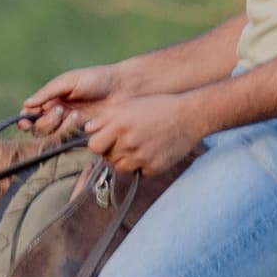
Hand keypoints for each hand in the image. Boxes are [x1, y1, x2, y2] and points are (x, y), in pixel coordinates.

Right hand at [22, 62, 119, 128]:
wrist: (122, 89)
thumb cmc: (95, 80)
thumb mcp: (69, 81)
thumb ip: (48, 92)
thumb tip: (26, 104)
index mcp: (51, 100)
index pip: (30, 114)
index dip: (26, 120)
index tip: (26, 121)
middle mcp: (57, 115)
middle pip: (38, 129)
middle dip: (45, 122)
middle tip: (60, 110)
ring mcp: (69, 127)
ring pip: (51, 137)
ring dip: (59, 127)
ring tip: (76, 114)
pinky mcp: (82, 136)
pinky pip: (68, 141)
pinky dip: (69, 134)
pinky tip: (80, 122)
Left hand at [79, 91, 208, 180]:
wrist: (189, 116)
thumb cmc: (157, 107)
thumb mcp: (128, 104)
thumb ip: (105, 117)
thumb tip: (87, 130)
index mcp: (119, 124)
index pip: (94, 146)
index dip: (99, 143)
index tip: (107, 140)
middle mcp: (128, 142)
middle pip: (107, 158)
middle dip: (112, 152)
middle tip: (125, 142)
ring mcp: (141, 157)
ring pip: (121, 167)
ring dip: (125, 160)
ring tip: (138, 146)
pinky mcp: (154, 167)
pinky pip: (139, 172)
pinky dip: (142, 165)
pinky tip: (150, 151)